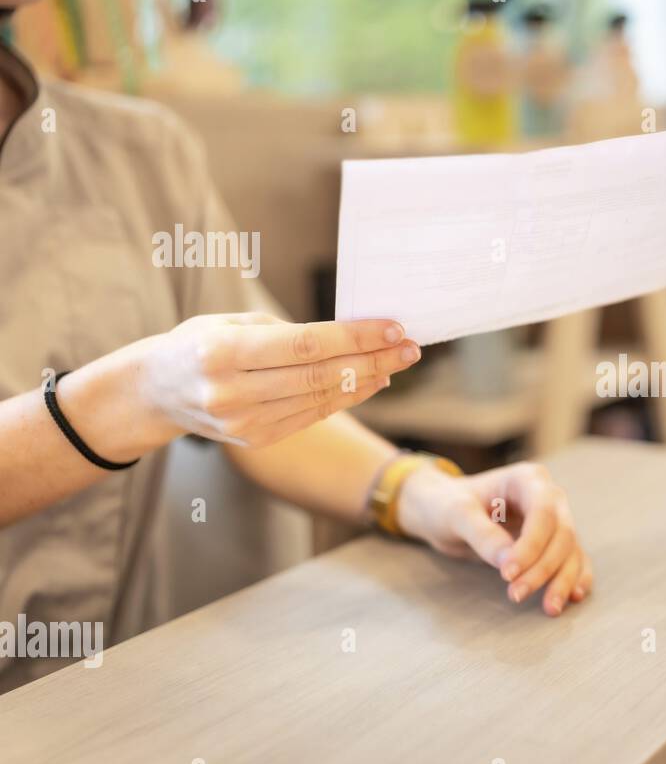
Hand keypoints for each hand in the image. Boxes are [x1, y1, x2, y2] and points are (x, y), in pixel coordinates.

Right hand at [76, 313, 420, 457]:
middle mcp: (232, 392)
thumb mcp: (230, 323)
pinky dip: (347, 398)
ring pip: (322, 399)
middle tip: (411, 346)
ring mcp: (244, 422)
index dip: (355, 338)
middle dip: (374, 360)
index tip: (393, 328)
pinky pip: (313, 415)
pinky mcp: (256, 440)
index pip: (305, 346)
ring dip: (368, 380)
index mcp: (222, 353)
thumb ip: (286, 331)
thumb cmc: (199, 344)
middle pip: (321, 375)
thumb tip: (351, 336)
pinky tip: (372, 382)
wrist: (156, 392)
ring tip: (399, 361)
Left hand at [397, 462, 592, 615]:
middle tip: (516, 595)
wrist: (442, 510)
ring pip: (571, 551)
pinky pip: (573, 560)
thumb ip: (482, 535)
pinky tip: (572, 597)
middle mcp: (549, 497)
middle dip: (544, 568)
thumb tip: (510, 565)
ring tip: (549, 609)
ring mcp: (554, 520)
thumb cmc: (447, 505)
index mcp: (528, 479)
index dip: (531, 546)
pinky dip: (574, 578)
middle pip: (562, 534)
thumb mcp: (456, 514)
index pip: (543, 513)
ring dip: (562, 580)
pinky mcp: (552, 542)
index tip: (507, 574)